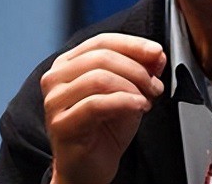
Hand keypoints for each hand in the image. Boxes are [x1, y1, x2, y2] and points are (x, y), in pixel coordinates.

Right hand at [40, 33, 166, 183]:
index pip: (102, 41)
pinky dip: (124, 102)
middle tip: (155, 85)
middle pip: (101, 57)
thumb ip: (141, 70)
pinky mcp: (61, 124)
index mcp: (68, 64)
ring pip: (99, 78)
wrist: (90, 169)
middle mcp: (55, 78)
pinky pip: (97, 104)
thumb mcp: (129, 92)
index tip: (157, 52)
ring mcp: (54, 101)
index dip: (132, 44)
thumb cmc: (105, 129)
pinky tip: (139, 107)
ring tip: (147, 99)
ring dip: (132, 86)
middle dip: (136, 68)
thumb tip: (156, 55)